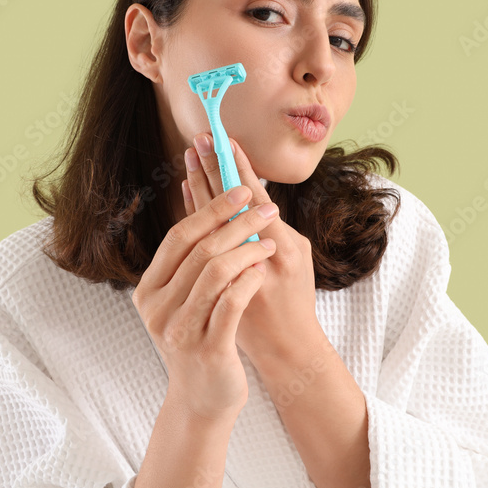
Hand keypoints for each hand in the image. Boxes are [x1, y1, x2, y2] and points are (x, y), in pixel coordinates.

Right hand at [131, 181, 277, 420]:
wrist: (201, 399)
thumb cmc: (199, 338)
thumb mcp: (184, 299)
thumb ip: (192, 261)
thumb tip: (212, 201)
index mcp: (149, 290)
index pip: (178, 236)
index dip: (210, 208)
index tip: (240, 188)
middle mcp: (158, 309)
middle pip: (200, 249)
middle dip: (237, 222)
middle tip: (266, 207)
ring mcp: (181, 330)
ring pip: (217, 272)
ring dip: (249, 249)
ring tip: (270, 241)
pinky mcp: (209, 349)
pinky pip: (232, 302)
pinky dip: (251, 279)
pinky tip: (264, 270)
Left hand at [183, 133, 318, 362]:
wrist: (286, 349)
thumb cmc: (297, 298)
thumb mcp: (299, 258)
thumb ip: (274, 227)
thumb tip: (250, 195)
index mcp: (282, 248)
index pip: (256, 199)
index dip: (239, 169)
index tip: (227, 141)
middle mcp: (255, 258)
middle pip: (227, 204)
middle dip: (213, 168)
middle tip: (201, 137)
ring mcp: (232, 270)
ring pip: (211, 221)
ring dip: (200, 184)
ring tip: (190, 155)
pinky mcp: (215, 281)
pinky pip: (201, 240)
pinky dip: (194, 214)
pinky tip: (187, 191)